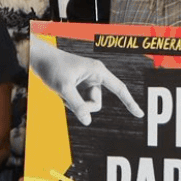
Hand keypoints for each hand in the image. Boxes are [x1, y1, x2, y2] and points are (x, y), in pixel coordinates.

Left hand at [29, 37, 143, 125]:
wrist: (39, 59)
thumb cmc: (52, 68)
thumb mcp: (63, 88)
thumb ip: (76, 105)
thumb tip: (87, 121)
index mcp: (98, 71)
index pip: (119, 89)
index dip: (130, 102)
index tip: (140, 114)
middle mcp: (95, 76)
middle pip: (96, 103)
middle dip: (82, 106)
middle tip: (66, 98)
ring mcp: (87, 82)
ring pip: (87, 105)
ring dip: (74, 104)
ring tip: (62, 92)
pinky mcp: (80, 86)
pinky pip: (80, 102)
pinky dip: (70, 102)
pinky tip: (60, 92)